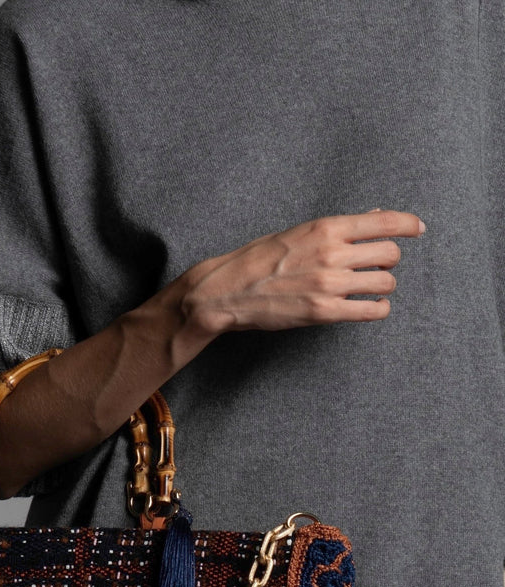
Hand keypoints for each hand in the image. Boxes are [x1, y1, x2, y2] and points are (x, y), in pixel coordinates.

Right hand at [179, 209, 424, 335]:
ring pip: (386, 282)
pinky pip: (372, 310)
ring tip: (369, 288)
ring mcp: (330, 284)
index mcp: (326, 227)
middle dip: (389, 260)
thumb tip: (374, 215)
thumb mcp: (298, 231)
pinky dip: (378, 309)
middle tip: (378, 266)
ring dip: (383, 286)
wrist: (228, 291)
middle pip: (390, 254)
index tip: (417, 229)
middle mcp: (333, 253)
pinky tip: (370, 307)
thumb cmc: (258, 259)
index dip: (408, 225)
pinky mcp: (325, 312)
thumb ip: (337, 227)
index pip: (384, 221)